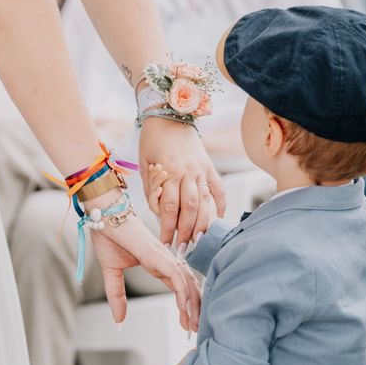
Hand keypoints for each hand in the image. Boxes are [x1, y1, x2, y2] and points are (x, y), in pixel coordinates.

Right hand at [85, 188, 201, 330]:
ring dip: (191, 303)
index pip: (178, 286)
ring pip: (185, 281)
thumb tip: (119, 321)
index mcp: (156, 263)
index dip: (185, 304)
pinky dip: (182, 290)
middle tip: (195, 329)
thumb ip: (116, 296)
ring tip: (193, 324)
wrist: (102, 215)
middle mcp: (164, 259)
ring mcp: (161, 255)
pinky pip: (174, 274)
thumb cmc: (108, 236)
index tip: (187, 324)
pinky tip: (184, 306)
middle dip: (194, 308)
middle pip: (188, 285)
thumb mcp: (111, 273)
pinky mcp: (155, 252)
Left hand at [140, 117, 224, 247]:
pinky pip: (219, 190)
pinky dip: (221, 207)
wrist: (168, 114)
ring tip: (199, 243)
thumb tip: (160, 215)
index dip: (166, 229)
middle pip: (189, 210)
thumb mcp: (145, 166)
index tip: (164, 245)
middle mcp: (187, 173)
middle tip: (183, 251)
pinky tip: (218, 222)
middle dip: (186, 233)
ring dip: (202, 226)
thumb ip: (153, 190)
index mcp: (168, 173)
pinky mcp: (209, 166)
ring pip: (205, 203)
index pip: (168, 208)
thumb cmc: (151, 141)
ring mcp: (201, 170)